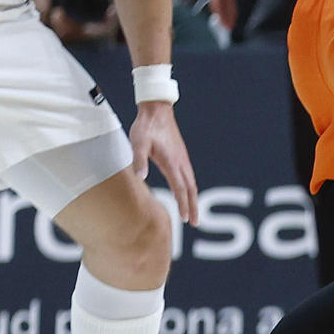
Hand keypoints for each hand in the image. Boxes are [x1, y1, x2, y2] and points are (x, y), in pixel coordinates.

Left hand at [131, 102, 198, 225]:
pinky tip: (188, 193)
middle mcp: (180, 162)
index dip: (184, 204)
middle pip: (191, 189)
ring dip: (193, 199)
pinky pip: (189, 176)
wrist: (157, 110)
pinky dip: (191, 189)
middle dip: (193, 206)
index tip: (186, 219)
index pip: (181, 188)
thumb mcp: (138, 143)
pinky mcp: (180, 155)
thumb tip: (140, 177)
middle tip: (195, 223)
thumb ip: (139, 160)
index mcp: (171, 162)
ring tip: (193, 213)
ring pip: (191, 183)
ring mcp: (182, 158)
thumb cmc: (146, 127)